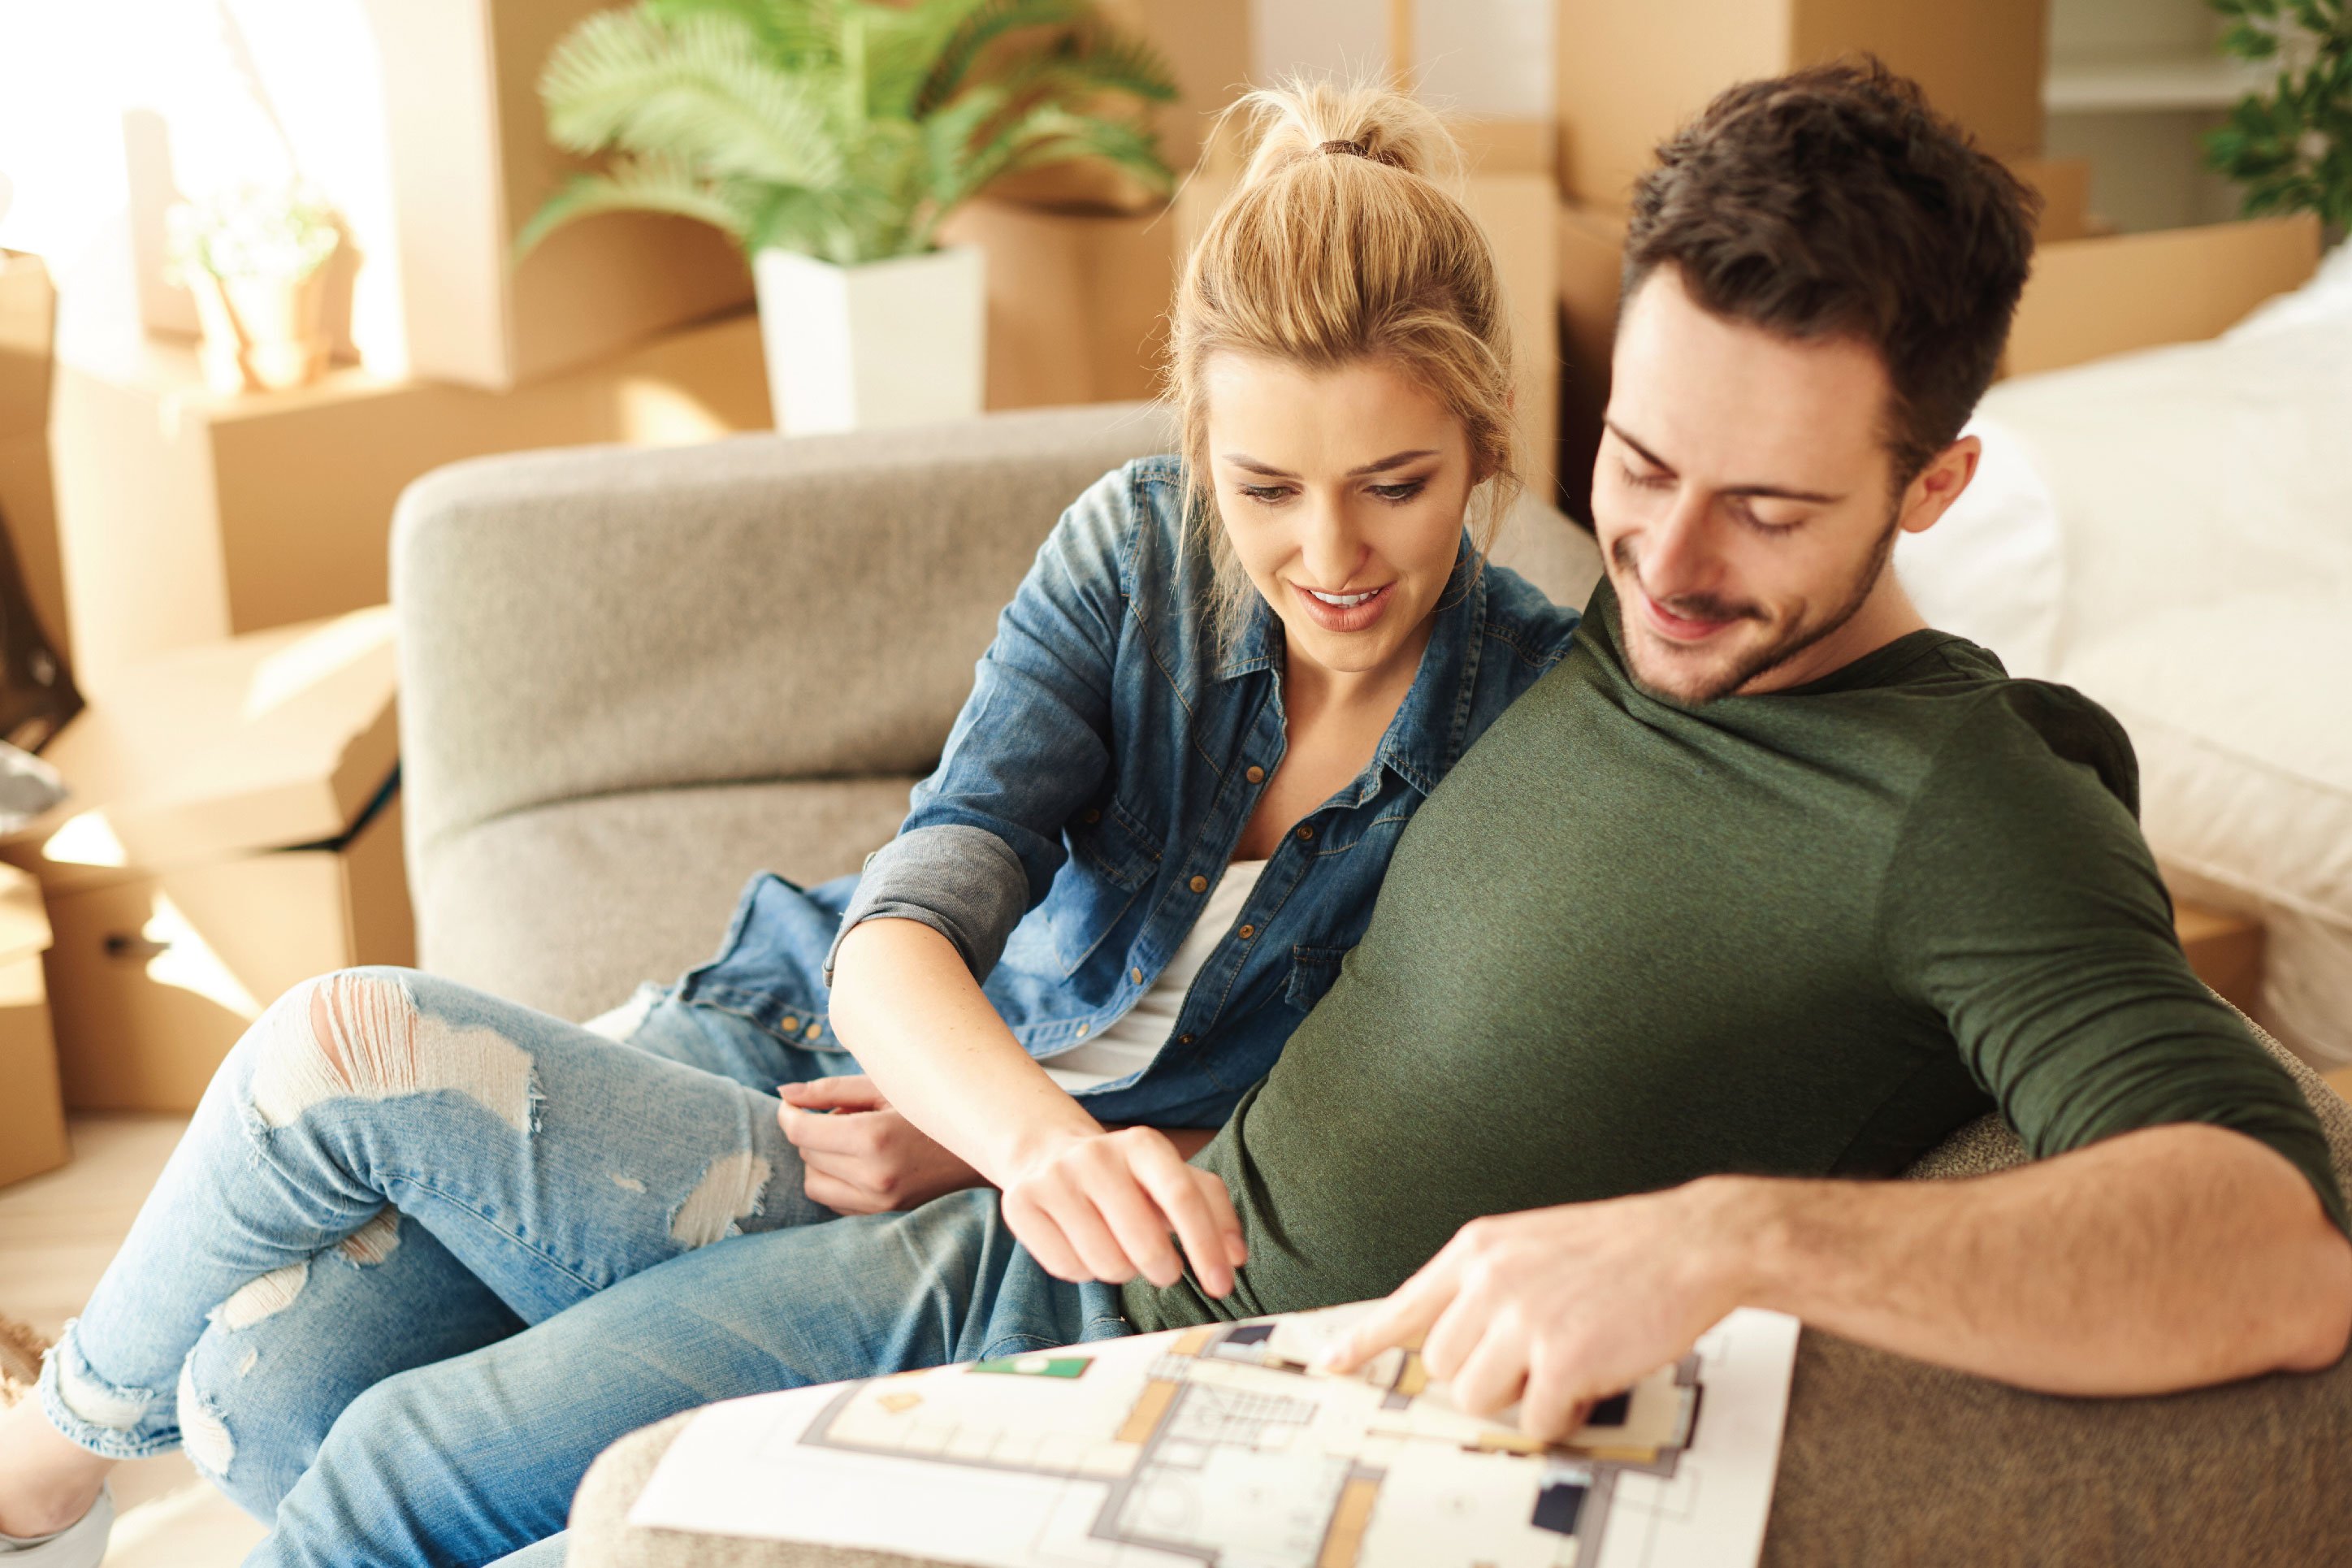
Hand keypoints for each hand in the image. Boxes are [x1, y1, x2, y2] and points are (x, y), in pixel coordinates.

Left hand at [777, 1076, 986, 1213]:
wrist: (984, 1148)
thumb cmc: (930, 1108)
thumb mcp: (884, 1089)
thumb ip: (829, 1091)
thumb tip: (783, 1095)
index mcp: (873, 1138)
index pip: (802, 1133)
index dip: (789, 1115)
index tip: (793, 1105)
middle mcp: (874, 1177)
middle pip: (807, 1156)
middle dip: (814, 1133)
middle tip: (844, 1115)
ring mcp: (881, 1203)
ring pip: (815, 1184)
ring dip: (822, 1161)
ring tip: (853, 1142)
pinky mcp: (885, 1217)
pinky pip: (836, 1202)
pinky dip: (837, 1182)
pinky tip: (863, 1163)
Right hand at [1000, 1126, 1248, 1296]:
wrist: (1049, 1156)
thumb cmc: (1127, 1179)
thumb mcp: (1173, 1178)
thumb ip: (1212, 1210)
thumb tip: (1235, 1258)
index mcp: (1142, 1145)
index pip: (1182, 1197)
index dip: (1205, 1246)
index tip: (1221, 1285)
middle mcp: (1096, 1156)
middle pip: (1144, 1243)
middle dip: (1164, 1269)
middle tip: (1164, 1270)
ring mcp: (1053, 1179)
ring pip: (1106, 1264)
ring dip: (1122, 1270)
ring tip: (1117, 1247)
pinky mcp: (1019, 1204)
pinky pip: (1067, 1269)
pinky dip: (1083, 1271)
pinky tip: (1082, 1245)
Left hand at [1318, 1181, 1751, 1440]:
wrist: (1691, 1243)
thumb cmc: (1620, 1249)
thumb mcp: (1534, 1244)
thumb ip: (1488, 1284)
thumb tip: (1453, 1340)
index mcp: (1478, 1249)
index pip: (1404, 1304)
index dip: (1363, 1340)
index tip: (1332, 1362)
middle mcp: (1489, 1280)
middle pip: (1442, 1367)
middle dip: (1484, 1377)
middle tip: (1533, 1362)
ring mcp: (1522, 1319)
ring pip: (1476, 1397)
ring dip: (1518, 1398)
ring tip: (1563, 1368)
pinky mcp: (1561, 1358)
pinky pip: (1533, 1420)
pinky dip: (1560, 1416)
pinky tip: (1589, 1382)